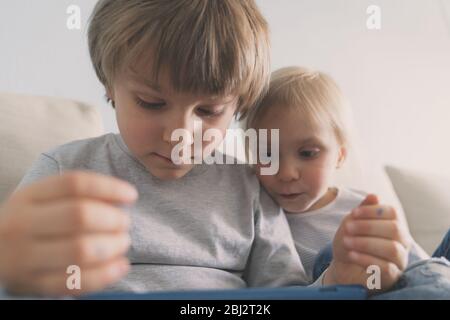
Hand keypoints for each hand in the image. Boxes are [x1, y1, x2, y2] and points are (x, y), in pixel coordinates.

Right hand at [0, 171, 137, 296]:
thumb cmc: (31, 222)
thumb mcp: (43, 200)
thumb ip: (77, 194)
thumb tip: (123, 196)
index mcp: (28, 196)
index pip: (74, 183)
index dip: (109, 187)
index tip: (131, 195)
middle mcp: (22, 224)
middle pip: (80, 215)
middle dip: (113, 219)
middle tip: (125, 223)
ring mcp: (25, 257)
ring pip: (80, 249)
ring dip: (113, 246)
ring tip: (122, 242)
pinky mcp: (33, 284)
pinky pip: (75, 282)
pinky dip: (106, 274)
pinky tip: (121, 266)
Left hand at [324, 194, 411, 291]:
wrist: (343, 266)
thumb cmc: (350, 241)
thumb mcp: (352, 222)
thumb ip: (364, 210)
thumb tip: (374, 196)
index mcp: (394, 224)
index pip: (393, 212)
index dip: (373, 211)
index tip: (353, 213)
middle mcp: (402, 241)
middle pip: (394, 229)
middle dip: (368, 227)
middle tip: (347, 228)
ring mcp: (399, 260)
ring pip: (392, 248)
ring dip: (365, 243)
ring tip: (347, 242)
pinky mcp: (393, 277)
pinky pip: (385, 267)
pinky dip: (365, 258)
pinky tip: (351, 255)